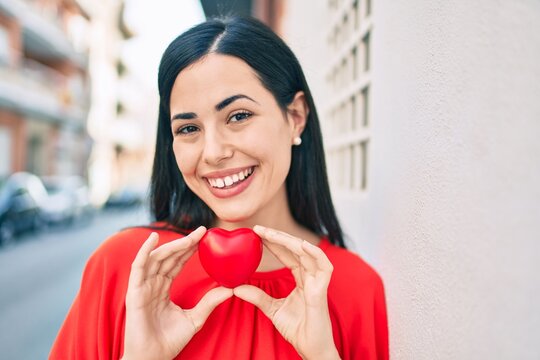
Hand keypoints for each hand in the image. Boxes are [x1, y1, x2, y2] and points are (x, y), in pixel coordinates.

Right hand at [122, 227, 232, 359]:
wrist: (153, 359)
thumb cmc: (169, 341)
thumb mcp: (195, 318)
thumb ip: (210, 302)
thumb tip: (231, 289)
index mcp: (163, 288)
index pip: (176, 263)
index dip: (189, 249)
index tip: (205, 237)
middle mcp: (152, 284)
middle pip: (169, 257)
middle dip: (185, 243)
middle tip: (203, 231)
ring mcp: (142, 287)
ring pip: (157, 258)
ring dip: (172, 245)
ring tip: (190, 236)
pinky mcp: (135, 292)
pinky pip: (138, 267)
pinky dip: (144, 251)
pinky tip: (153, 238)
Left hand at [233, 226, 339, 359]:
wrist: (310, 349)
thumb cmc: (297, 329)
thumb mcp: (272, 309)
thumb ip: (257, 296)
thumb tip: (235, 287)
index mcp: (302, 279)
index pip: (288, 255)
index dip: (274, 243)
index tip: (257, 234)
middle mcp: (311, 277)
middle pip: (296, 249)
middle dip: (278, 237)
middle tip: (258, 229)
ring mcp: (318, 283)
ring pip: (308, 253)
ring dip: (290, 241)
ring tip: (271, 234)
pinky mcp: (322, 291)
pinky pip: (324, 267)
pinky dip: (314, 254)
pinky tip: (300, 245)